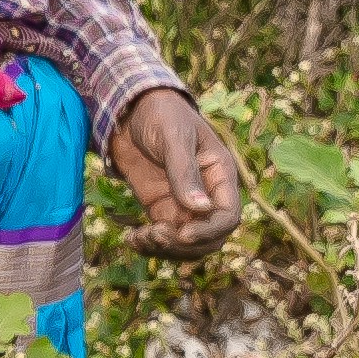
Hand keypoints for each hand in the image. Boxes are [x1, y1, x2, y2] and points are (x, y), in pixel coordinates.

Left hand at [113, 88, 248, 254]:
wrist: (130, 108)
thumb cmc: (160, 113)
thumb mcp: (173, 137)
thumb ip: (185, 172)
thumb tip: (200, 208)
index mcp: (220, 174)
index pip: (228, 215)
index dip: (209, 231)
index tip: (182, 233)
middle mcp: (206, 193)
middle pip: (210, 237)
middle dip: (184, 244)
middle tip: (154, 234)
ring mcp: (183, 203)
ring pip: (186, 244)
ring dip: (165, 249)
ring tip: (138, 238)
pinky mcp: (160, 207)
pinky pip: (163, 237)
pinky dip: (148, 244)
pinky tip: (131, 239)